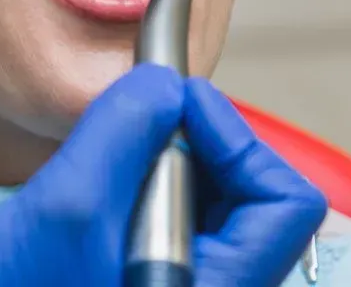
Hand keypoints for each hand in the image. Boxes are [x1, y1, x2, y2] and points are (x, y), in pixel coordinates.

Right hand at [0, 65, 326, 286]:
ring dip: (173, 159)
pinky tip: (104, 176)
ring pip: (214, 206)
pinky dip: (150, 181)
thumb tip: (165, 84)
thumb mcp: (65, 206)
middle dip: (204, 142)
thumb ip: (123, 133)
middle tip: (145, 114)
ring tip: (116, 149)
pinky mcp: (145, 281)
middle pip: (255, 200)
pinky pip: (176, 221)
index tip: (177, 104)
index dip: (237, 140)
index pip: (285, 206)